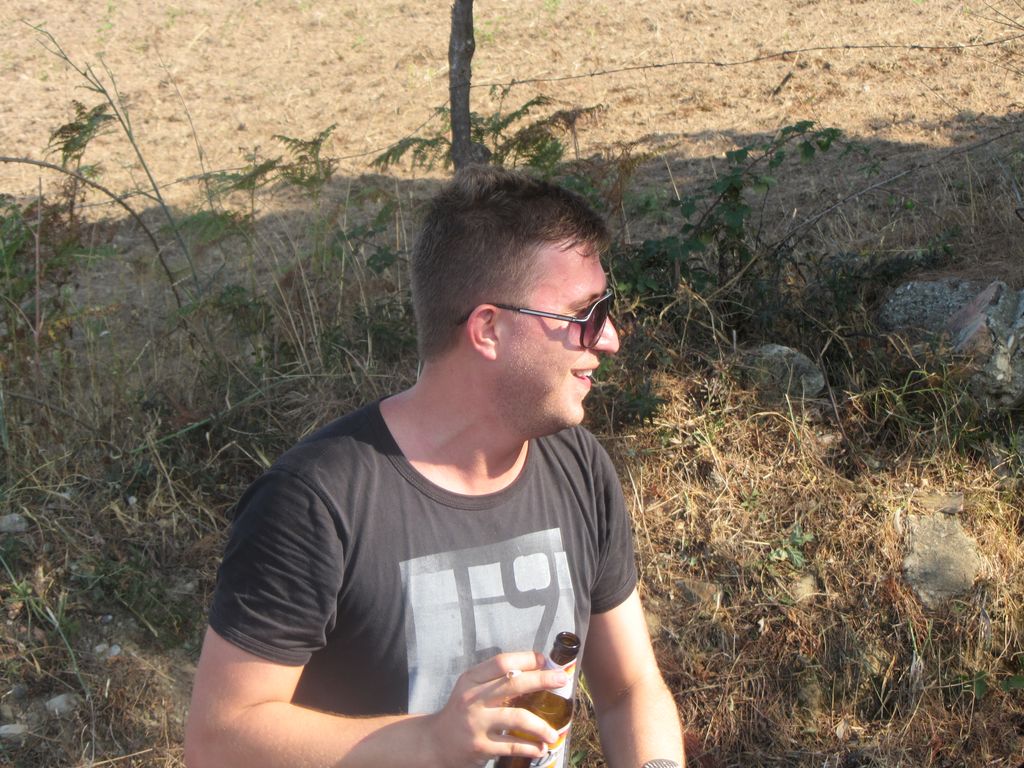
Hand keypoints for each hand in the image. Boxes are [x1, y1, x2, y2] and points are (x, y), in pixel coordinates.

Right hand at [423, 651, 568, 767]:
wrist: (435, 742)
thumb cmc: (461, 711)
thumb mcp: (471, 688)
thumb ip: (495, 680)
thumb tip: (535, 671)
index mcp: (471, 679)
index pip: (501, 662)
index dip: (526, 659)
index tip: (545, 660)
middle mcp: (472, 698)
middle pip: (513, 684)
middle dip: (542, 680)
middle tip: (562, 680)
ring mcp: (476, 723)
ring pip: (517, 718)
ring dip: (541, 725)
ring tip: (555, 733)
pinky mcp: (480, 747)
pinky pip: (512, 745)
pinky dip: (530, 747)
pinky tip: (540, 747)